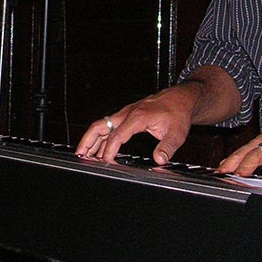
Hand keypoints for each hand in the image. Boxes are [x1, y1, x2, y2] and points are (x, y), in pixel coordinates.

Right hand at [74, 87, 196, 164]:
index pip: (117, 135)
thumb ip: (167, 147)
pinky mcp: (127, 115)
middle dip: (88, 140)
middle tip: (80, 155)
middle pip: (100, 125)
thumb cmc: (178, 113)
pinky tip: (98, 147)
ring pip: (102, 125)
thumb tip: (159, 160)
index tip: (105, 162)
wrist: (181, 98)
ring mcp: (125, 113)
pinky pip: (109, 125)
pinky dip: (100, 136)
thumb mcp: (177, 133)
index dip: (109, 149)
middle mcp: (128, 113)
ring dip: (91, 139)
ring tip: (83, 154)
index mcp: (138, 117)